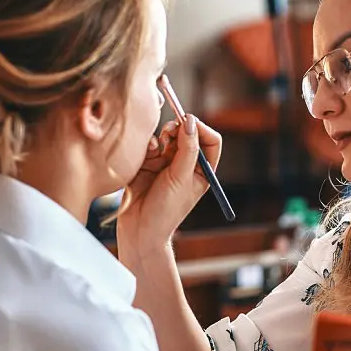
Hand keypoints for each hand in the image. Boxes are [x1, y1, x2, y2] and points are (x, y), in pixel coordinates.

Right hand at [116, 116, 221, 258]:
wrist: (139, 229)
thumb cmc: (165, 210)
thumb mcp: (181, 178)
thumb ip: (187, 148)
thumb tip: (191, 121)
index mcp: (202, 171)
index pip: (210, 140)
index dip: (200, 129)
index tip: (188, 123)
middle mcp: (185, 165)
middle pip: (187, 134)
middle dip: (178, 130)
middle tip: (168, 132)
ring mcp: (166, 164)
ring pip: (167, 137)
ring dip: (161, 139)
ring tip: (156, 149)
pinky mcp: (147, 164)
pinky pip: (150, 146)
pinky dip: (148, 147)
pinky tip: (144, 157)